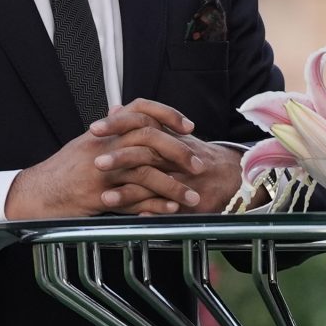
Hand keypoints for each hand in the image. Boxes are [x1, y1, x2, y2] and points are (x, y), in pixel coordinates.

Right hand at [4, 99, 199, 218]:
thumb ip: (109, 129)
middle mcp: (104, 146)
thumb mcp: (85, 143)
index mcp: (104, 131)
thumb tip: (122, 110)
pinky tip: (171, 210)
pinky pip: (133, 200)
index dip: (167, 113)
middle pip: (149, 139)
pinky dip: (154, 205)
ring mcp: (101, 171)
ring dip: (173, 186)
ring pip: (145, 172)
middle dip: (179, 152)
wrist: (36, 194)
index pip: (140, 109)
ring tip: (193, 196)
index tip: (188, 126)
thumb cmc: (62, 169)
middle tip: (199, 165)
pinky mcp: (98, 196)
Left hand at [90, 100, 243, 214]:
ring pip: (153, 181)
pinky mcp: (187, 199)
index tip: (94, 128)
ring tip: (105, 197)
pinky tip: (130, 217)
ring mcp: (181, 177)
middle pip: (146, 150)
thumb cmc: (193, 155)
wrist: (231, 175)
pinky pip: (165, 206)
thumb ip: (140, 121)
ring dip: (128, 190)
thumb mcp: (169, 133)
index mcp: (166, 135)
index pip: (141, 122)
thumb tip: (114, 108)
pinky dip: (148, 211)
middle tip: (96, 162)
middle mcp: (173, 153)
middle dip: (119, 156)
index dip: (117, 124)